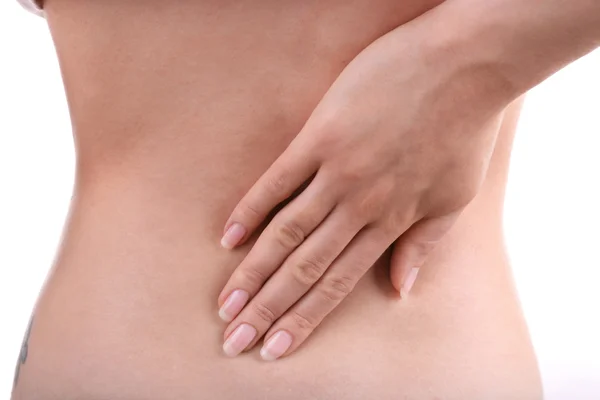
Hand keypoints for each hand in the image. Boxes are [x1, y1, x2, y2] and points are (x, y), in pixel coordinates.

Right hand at [217, 19, 514, 359]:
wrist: (465, 63)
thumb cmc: (465, 129)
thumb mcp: (456, 197)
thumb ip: (423, 245)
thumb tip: (400, 292)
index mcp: (391, 222)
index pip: (337, 284)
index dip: (303, 319)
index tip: (275, 348)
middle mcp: (359, 206)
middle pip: (304, 267)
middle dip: (267, 308)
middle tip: (235, 340)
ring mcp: (337, 170)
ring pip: (286, 232)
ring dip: (253, 271)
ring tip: (226, 303)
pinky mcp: (320, 135)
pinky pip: (278, 178)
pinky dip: (252, 208)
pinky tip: (229, 236)